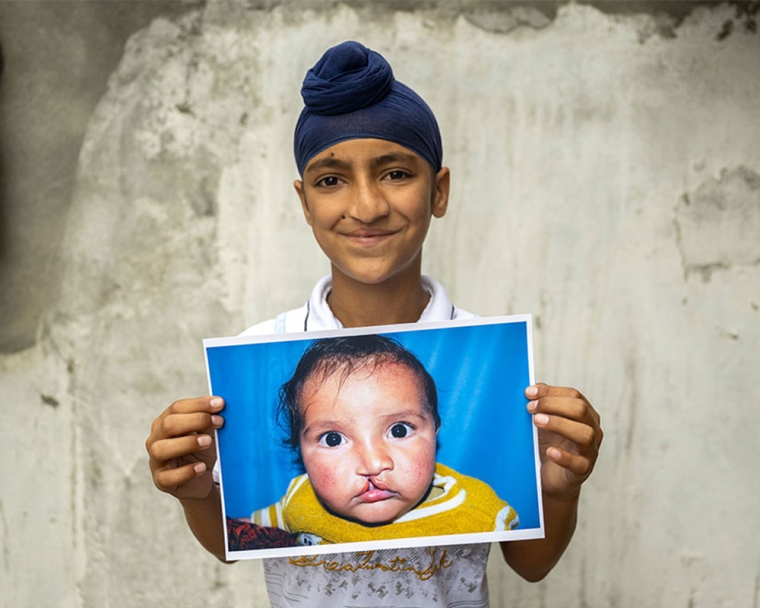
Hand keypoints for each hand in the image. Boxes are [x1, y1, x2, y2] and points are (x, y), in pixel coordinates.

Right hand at [146, 396, 224, 500]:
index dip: (199, 404)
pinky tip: (201, 467)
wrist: (200, 480)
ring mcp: (156, 461)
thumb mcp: (207, 433)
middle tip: (219, 422)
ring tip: (207, 442)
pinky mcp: (161, 481)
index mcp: (165, 421)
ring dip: (187, 443)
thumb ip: (209, 420)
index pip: (177, 408)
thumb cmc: (201, 451)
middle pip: (168, 425)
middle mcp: (156, 439)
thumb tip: (219, 407)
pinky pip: (168, 477)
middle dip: (195, 420)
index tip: (220, 404)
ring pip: (161, 449)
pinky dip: (186, 471)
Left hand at [526, 383, 601, 499]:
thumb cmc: (548, 443)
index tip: (528, 393)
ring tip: (537, 422)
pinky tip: (550, 452)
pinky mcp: (583, 470)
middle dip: (553, 405)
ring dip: (559, 424)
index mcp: (584, 414)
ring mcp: (590, 451)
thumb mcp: (544, 420)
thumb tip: (534, 388)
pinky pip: (578, 463)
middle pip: (580, 410)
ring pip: (584, 434)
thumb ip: (542, 402)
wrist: (549, 476)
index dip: (551, 392)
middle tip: (530, 408)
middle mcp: (592, 429)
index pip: (573, 396)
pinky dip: (564, 456)